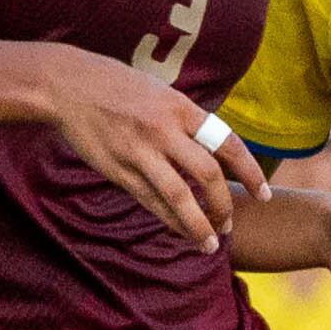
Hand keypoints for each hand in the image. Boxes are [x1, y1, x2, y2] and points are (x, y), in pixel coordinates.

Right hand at [34, 49, 254, 250]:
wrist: (67, 85)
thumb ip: (184, 120)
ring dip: (198, 224)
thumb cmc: (116, 86)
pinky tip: (180, 231)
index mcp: (181, 109)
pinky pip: (149, 201)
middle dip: (223, 205)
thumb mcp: (160, 93)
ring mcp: (138, 152)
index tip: (263, 195)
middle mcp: (163, 131)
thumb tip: (211, 146)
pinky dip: (168, 220)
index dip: (250, 172)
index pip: (227, 145)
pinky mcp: (117, 169)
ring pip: (178, 196)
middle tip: (230, 224)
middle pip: (207, 174)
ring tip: (210, 244)